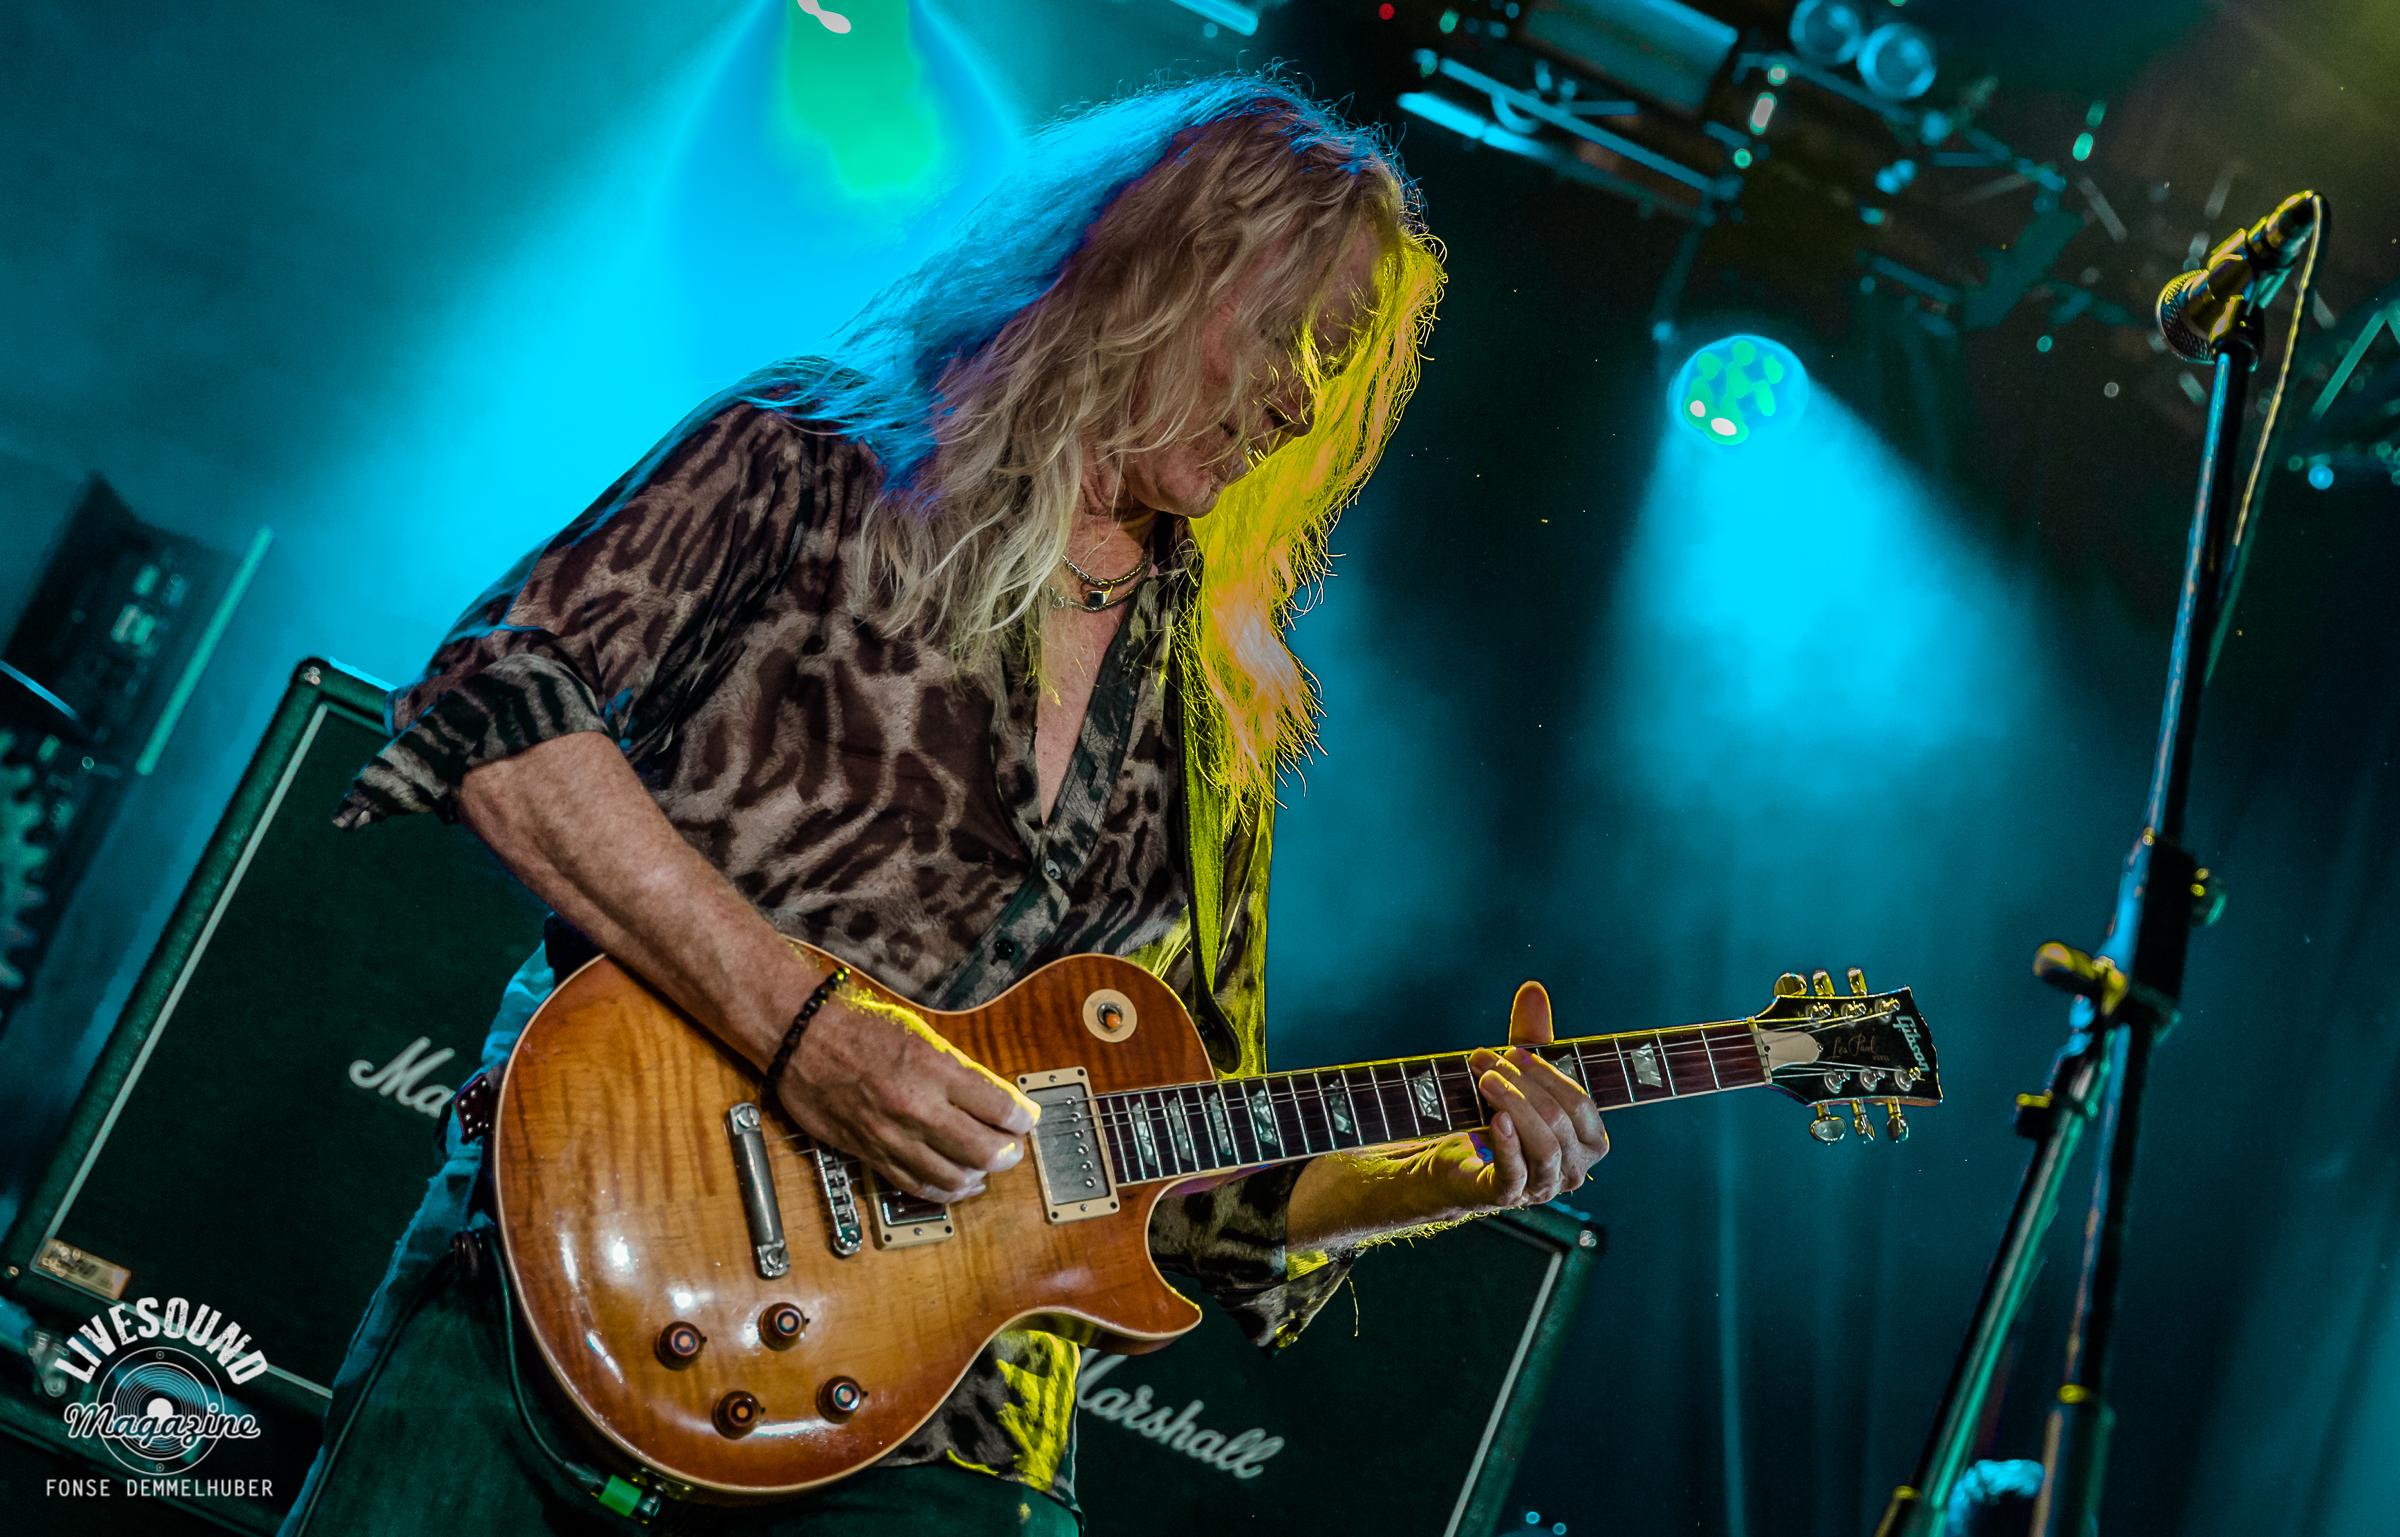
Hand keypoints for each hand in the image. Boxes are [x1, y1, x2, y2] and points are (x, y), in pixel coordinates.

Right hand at [774, 988, 1038, 1203]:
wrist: (802, 1039)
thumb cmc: (858, 1028)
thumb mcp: (921, 1036)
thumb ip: (958, 1071)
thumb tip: (993, 1099)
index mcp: (935, 1070)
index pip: (1001, 1108)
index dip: (1023, 1118)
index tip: (1026, 1118)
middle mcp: (918, 1108)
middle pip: (986, 1151)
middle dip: (1010, 1152)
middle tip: (1013, 1145)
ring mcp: (894, 1136)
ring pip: (956, 1177)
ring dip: (981, 1174)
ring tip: (987, 1163)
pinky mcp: (872, 1154)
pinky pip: (918, 1186)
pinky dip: (946, 1190)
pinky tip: (959, 1182)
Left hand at [1444, 981, 1608, 1211]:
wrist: (1454, 1162)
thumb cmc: (1497, 1116)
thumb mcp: (1516, 1076)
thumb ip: (1530, 1037)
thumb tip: (1533, 988)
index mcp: (1590, 1140)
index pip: (1580, 1102)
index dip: (1546, 1074)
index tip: (1511, 1050)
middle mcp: (1575, 1168)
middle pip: (1559, 1119)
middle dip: (1522, 1084)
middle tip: (1484, 1060)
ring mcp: (1544, 1187)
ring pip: (1543, 1144)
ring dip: (1512, 1105)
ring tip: (1484, 1080)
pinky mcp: (1509, 1197)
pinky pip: (1517, 1172)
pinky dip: (1507, 1144)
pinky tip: (1494, 1120)